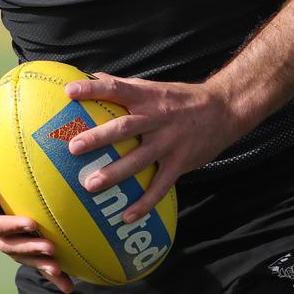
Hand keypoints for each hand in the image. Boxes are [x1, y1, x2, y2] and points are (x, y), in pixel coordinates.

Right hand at [0, 132, 73, 293]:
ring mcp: (2, 233)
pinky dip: (46, 267)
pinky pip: (31, 251)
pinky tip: (66, 280)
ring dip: (39, 265)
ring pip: (21, 254)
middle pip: (8, 245)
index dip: (10, 226)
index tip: (31, 223)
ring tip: (60, 272)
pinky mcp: (16, 233)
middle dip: (29, 250)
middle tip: (51, 251)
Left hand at [64, 73, 242, 220]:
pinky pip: (161, 186)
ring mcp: (169, 142)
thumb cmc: (180, 98)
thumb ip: (124, 85)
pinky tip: (126, 216)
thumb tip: (92, 77)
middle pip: (124, 128)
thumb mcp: (154, 87)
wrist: (224, 109)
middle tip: (73, 148)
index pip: (116, 88)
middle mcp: (157, 118)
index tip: (69, 92)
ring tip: (91, 185)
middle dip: (98, 138)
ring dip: (114, 173)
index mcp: (147, 97)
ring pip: (139, 159)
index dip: (92, 89)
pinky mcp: (181, 162)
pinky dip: (145, 202)